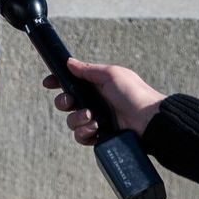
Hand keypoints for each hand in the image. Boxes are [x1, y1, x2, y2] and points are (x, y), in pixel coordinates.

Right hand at [44, 59, 166, 145]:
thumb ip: (88, 70)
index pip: (71, 82)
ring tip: (92, 118)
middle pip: (66, 103)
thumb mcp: (111, 75)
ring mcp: (97, 119)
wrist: (149, 120)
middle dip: (64, 103)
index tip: (49, 83)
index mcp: (96, 85)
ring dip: (78, 119)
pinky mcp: (100, 136)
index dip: (58, 82)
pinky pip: (81, 136)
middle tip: (71, 102)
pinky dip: (85, 133)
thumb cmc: (134, 94)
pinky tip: (95, 129)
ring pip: (72, 122)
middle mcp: (95, 102)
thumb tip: (69, 62)